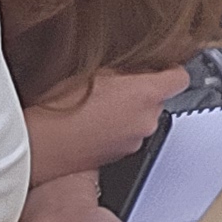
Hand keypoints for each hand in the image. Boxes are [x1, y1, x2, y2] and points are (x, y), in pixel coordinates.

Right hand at [18, 61, 190, 180]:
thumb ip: (124, 68)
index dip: (171, 69)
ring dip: (128, 111)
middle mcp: (147, 120)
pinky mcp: (121, 156)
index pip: (180, 78)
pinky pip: (127, 135)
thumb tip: (137, 66)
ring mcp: (135, 141)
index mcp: (146, 94)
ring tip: (96, 105)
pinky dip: (116, 128)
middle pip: (159, 99)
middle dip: (142, 91)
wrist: (41, 145)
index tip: (162, 65)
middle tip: (114, 84)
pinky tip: (91, 121)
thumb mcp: (93, 70)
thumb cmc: (60, 108)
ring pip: (141, 118)